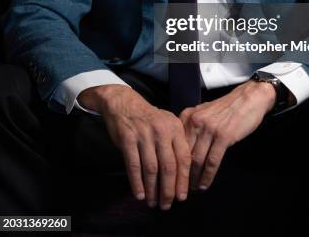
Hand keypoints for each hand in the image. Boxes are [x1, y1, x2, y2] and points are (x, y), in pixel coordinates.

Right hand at [78, 85, 190, 209]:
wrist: (124, 103)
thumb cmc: (148, 118)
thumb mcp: (167, 123)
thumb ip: (176, 142)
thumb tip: (183, 173)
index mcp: (175, 127)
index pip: (184, 157)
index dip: (183, 179)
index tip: (182, 197)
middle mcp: (161, 131)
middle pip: (168, 166)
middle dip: (168, 189)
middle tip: (167, 204)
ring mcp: (144, 135)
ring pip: (151, 169)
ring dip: (152, 189)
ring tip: (153, 203)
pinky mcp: (128, 139)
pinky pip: (134, 166)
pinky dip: (137, 183)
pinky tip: (139, 194)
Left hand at [179, 79, 275, 190]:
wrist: (248, 98)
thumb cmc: (226, 107)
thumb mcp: (203, 112)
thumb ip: (191, 126)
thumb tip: (181, 148)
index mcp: (187, 116)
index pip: (175, 144)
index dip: (173, 162)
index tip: (172, 176)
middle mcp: (195, 121)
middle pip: (184, 153)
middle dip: (181, 174)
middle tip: (180, 188)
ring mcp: (209, 129)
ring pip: (196, 160)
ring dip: (194, 178)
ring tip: (193, 189)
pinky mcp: (223, 136)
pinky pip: (212, 161)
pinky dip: (207, 176)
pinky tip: (205, 184)